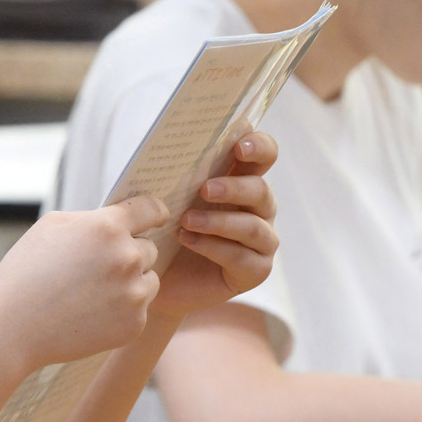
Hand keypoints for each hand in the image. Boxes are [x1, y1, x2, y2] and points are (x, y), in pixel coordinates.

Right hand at [0, 194, 169, 374]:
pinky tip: (93, 313)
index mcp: (107, 228)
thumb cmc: (25, 274)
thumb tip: (117, 218)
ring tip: (94, 292)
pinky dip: (122, 310)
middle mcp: (127, 258)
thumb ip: (90, 219)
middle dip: (129, 253)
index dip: (155, 211)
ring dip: (131, 282)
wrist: (12, 329)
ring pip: (149, 279)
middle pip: (148, 248)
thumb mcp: (51, 227)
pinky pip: (139, 308)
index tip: (157, 216)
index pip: (151, 208)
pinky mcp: (134, 324)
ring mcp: (133, 294)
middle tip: (98, 268)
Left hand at [152, 131, 278, 318]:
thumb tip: (164, 150)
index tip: (240, 146)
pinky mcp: (255, 270)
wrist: (156, 275)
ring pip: (253, 226)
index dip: (259, 146)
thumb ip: (174, 175)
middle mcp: (258, 208)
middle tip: (204, 189)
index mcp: (242, 180)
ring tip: (186, 220)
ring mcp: (261, 240)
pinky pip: (241, 256)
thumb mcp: (167, 197)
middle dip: (234, 187)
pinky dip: (213, 247)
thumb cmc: (164, 227)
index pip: (264, 155)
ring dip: (219, 221)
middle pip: (261, 190)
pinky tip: (187, 240)